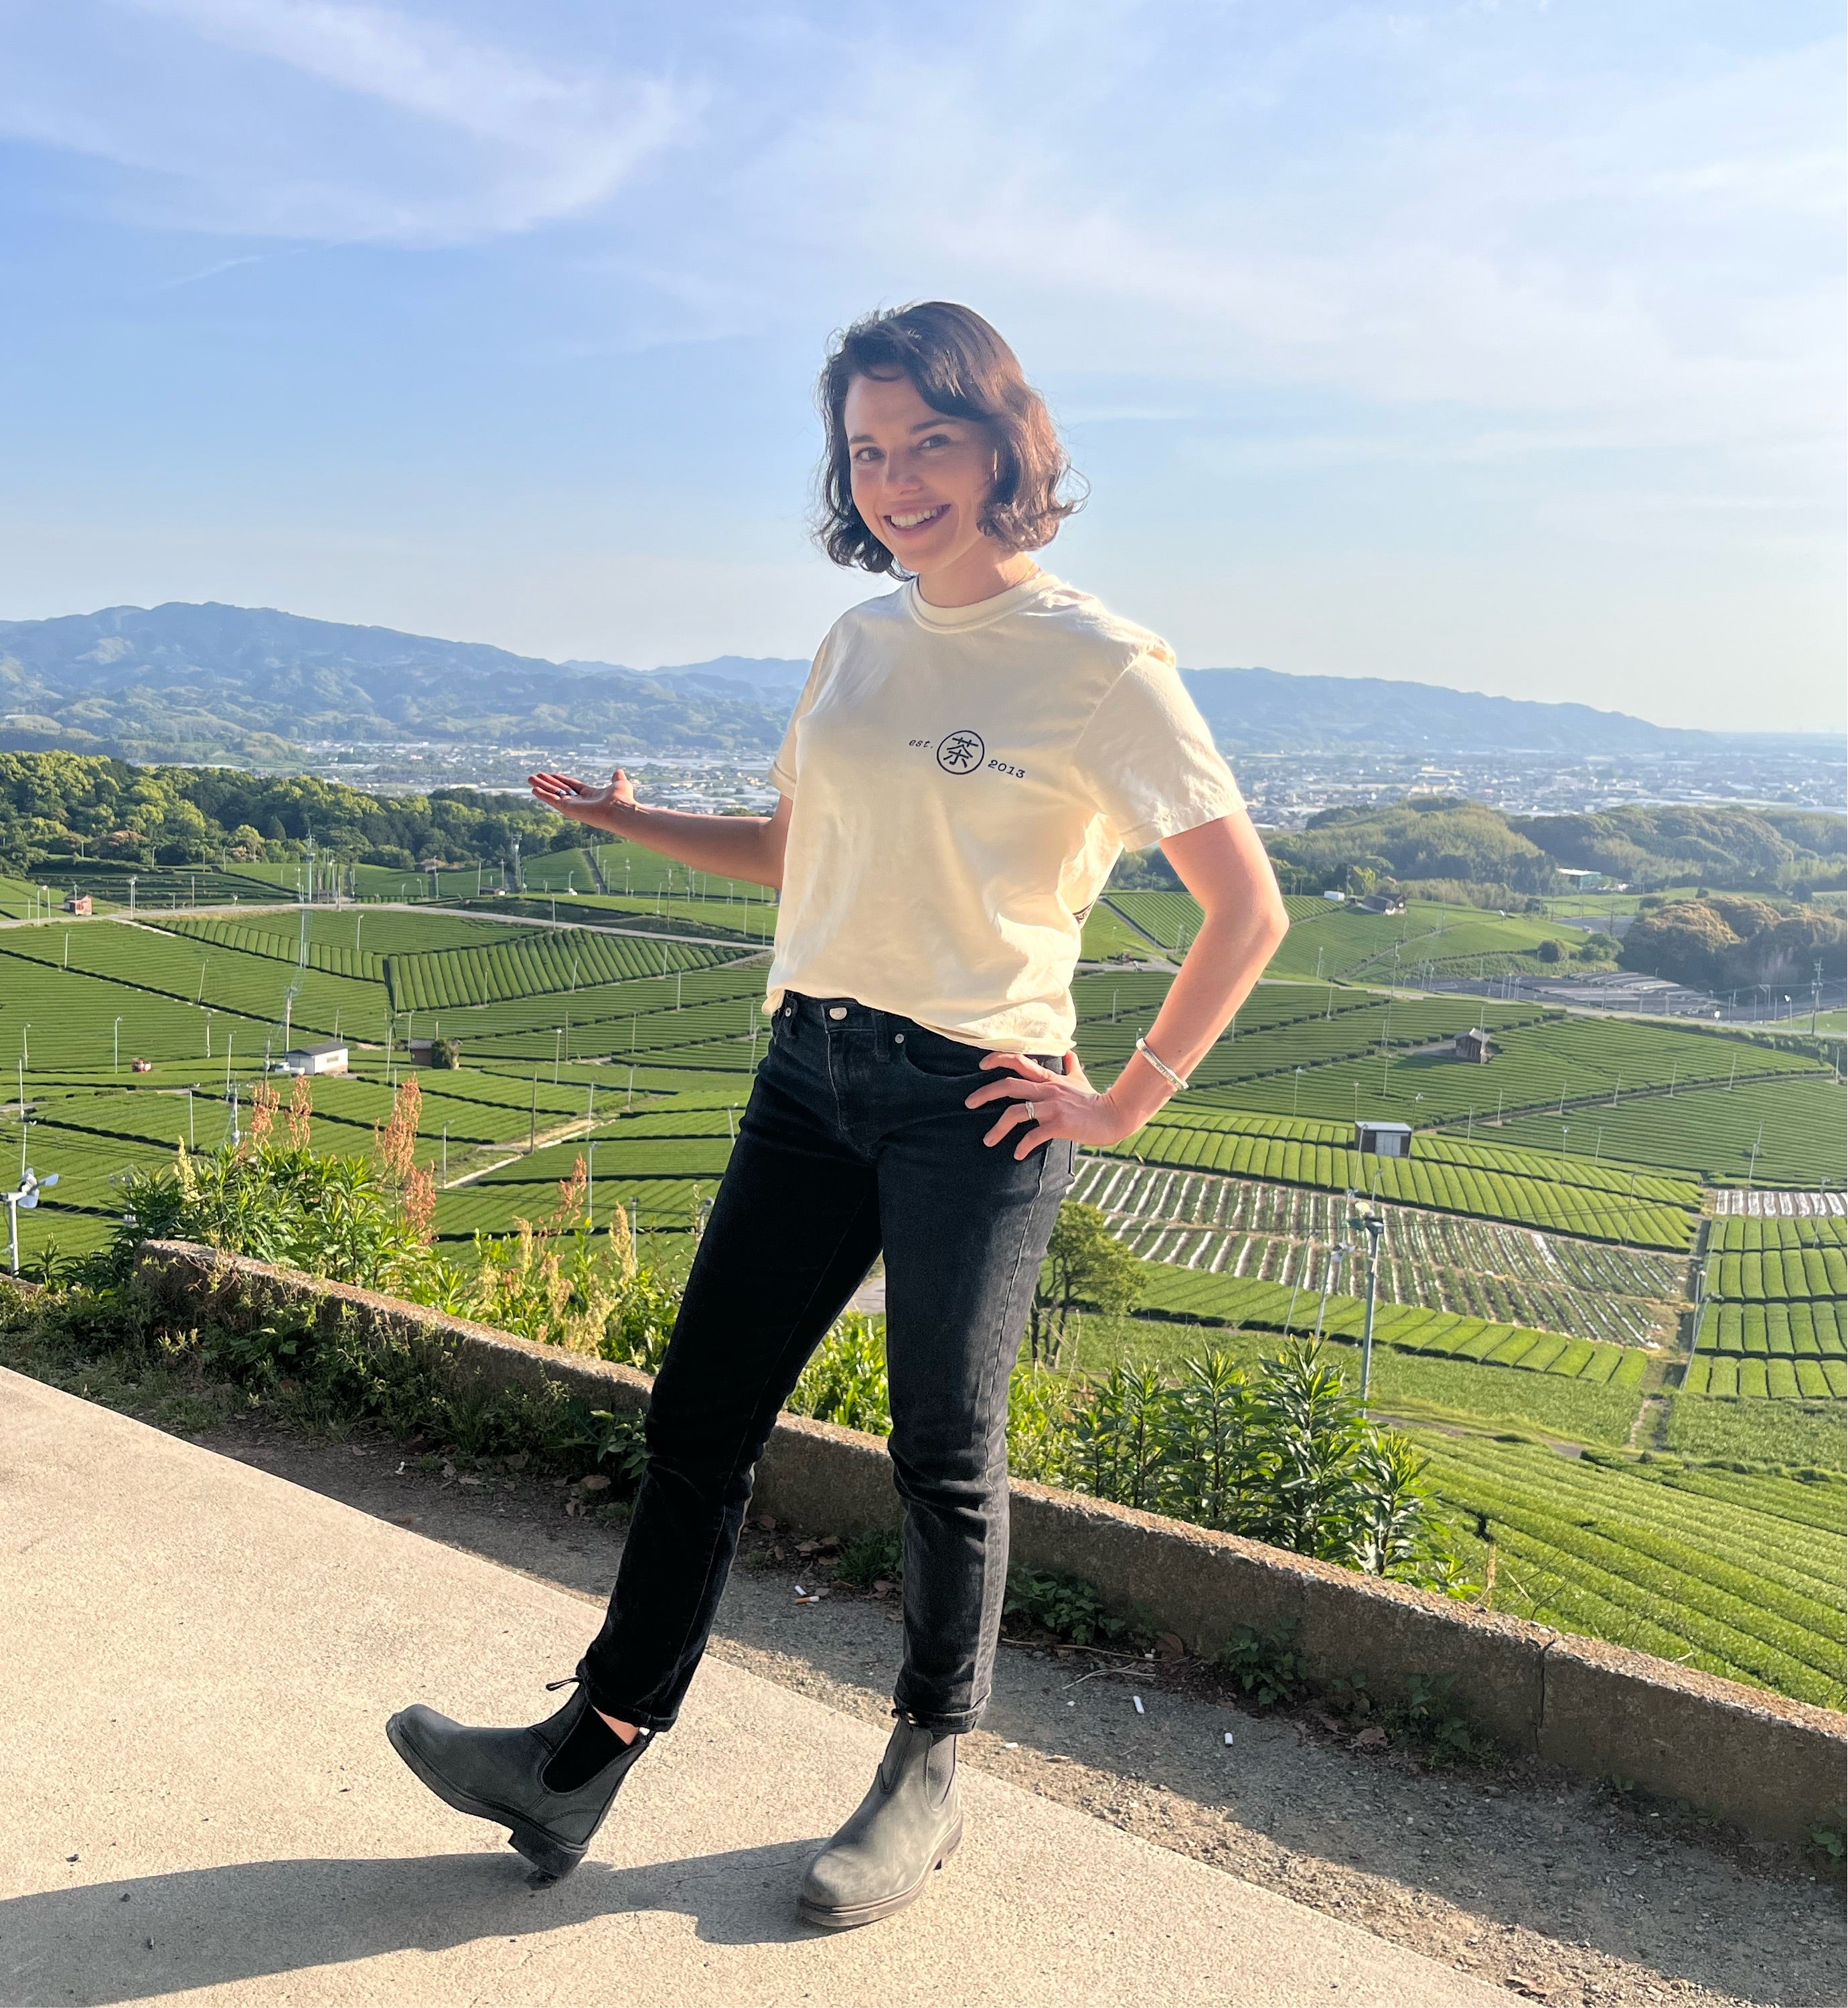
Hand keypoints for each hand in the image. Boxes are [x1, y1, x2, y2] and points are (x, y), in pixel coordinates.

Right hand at [528, 767, 636, 828]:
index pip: (573, 786)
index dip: (562, 780)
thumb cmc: (622, 799)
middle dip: (548, 783)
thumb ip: (617, 778)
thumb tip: (618, 771)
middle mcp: (580, 802)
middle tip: (536, 776)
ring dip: (541, 787)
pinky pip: (553, 801)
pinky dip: (543, 795)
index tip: (553, 774)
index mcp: (590, 796)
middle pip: (560, 790)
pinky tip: (533, 789)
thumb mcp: (619, 784)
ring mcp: (574, 807)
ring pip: (554, 795)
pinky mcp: (569, 810)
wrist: (620, 810)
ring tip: (530, 779)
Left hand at [965, 1050, 1140, 1159]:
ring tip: (988, 1140)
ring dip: (998, 1128)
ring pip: (1016, 1112)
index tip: (981, 1065)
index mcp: (1049, 1079)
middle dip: (984, 1094)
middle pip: (1009, 1086)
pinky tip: (1017, 1154)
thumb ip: (1071, 1066)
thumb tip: (1069, 1052)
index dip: (998, 1059)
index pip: (1019, 1061)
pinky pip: (1034, 1135)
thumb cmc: (1095, 1100)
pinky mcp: (1059, 1124)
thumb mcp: (1081, 1079)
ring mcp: (1053, 1106)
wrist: (1114, 1116)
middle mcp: (1047, 1089)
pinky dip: (1022, 1146)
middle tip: (969, 1103)